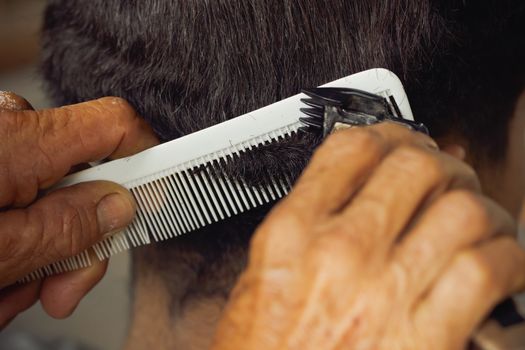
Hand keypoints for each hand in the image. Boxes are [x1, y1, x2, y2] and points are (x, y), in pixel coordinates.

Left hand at [0, 92, 157, 326]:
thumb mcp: (1, 251)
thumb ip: (68, 228)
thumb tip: (119, 207)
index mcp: (18, 141)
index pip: (116, 126)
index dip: (150, 158)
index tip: (163, 194)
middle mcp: (8, 130)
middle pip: (86, 177)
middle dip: (83, 239)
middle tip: (62, 288)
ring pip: (53, 197)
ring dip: (46, 252)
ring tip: (10, 291)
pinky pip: (22, 196)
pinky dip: (18, 240)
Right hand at [212, 123, 524, 349]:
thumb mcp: (258, 278)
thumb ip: (304, 226)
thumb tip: (349, 191)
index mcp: (293, 236)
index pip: (351, 149)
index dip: (385, 131)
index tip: (398, 140)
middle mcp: (341, 253)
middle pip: (415, 166)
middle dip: (439, 161)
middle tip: (444, 174)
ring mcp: (386, 291)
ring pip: (462, 208)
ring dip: (479, 205)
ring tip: (476, 215)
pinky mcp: (429, 336)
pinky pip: (487, 268)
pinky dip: (505, 255)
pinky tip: (496, 260)